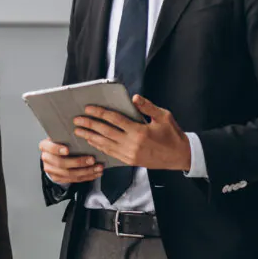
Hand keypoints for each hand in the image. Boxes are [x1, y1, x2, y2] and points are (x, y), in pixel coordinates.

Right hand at [39, 138, 103, 184]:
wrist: (53, 154)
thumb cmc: (60, 142)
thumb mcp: (60, 136)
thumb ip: (67, 136)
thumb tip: (83, 132)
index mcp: (45, 146)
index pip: (50, 148)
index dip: (58, 149)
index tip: (68, 150)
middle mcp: (46, 158)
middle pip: (61, 163)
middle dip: (78, 162)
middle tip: (92, 160)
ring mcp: (51, 170)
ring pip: (69, 173)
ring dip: (86, 171)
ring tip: (98, 168)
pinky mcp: (58, 178)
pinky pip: (73, 179)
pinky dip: (86, 177)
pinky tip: (95, 173)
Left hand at [72, 95, 191, 170]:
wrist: (180, 156)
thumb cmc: (172, 134)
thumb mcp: (163, 116)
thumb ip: (147, 106)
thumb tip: (134, 97)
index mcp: (139, 131)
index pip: (114, 119)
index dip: (100, 113)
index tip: (88, 108)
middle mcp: (132, 144)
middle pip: (105, 132)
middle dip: (90, 125)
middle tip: (76, 120)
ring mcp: (130, 154)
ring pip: (105, 144)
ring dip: (90, 137)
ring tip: (79, 132)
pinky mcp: (130, 161)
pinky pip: (111, 153)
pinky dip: (99, 148)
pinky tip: (92, 143)